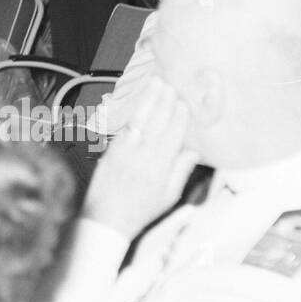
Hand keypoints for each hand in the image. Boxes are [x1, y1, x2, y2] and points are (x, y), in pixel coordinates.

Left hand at [81, 77, 199, 239]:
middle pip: (155, 122)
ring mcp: (123, 150)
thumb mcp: (169, 195)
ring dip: (147, 100)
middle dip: (163, 101)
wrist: (107, 218)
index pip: (172, 135)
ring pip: (139, 120)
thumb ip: (181, 170)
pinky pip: (125, 126)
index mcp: (159, 166)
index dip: (178, 117)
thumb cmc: (142, 210)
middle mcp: (141, 155)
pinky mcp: (110, 149)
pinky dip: (133, 112)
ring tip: (155, 83)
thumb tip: (193, 150)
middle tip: (169, 83)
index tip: (183, 102)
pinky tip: (138, 103)